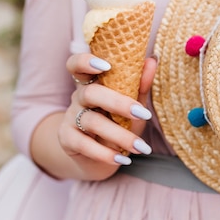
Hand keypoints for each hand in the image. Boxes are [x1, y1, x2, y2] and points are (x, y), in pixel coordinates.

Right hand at [60, 53, 156, 179]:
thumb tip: (152, 60)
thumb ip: (140, 84)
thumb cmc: (118, 124)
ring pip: (91, 122)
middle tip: (144, 114)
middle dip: (118, 103)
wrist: (98, 157)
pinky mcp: (66, 139)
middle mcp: (78, 97)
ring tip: (141, 147)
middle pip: (91, 93)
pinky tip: (122, 159)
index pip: (77, 65)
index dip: (86, 61)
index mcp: (92, 83)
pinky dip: (105, 153)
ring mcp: (70, 118)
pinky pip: (83, 144)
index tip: (107, 65)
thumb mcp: (132, 105)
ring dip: (119, 135)